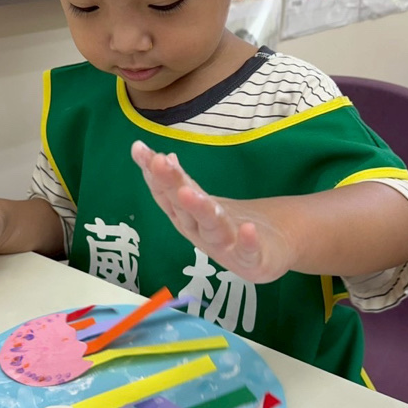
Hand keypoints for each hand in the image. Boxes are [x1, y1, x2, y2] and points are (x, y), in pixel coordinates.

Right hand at [130, 141, 294, 283]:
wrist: (268, 253)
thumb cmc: (230, 226)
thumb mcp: (202, 203)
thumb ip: (181, 184)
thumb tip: (163, 157)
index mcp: (186, 216)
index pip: (166, 192)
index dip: (152, 172)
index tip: (139, 149)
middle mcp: (200, 230)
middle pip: (183, 206)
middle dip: (170, 184)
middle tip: (157, 161)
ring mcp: (225, 245)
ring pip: (211, 226)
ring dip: (199, 209)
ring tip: (187, 192)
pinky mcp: (251, 259)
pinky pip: (249, 251)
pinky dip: (247, 242)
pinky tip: (248, 230)